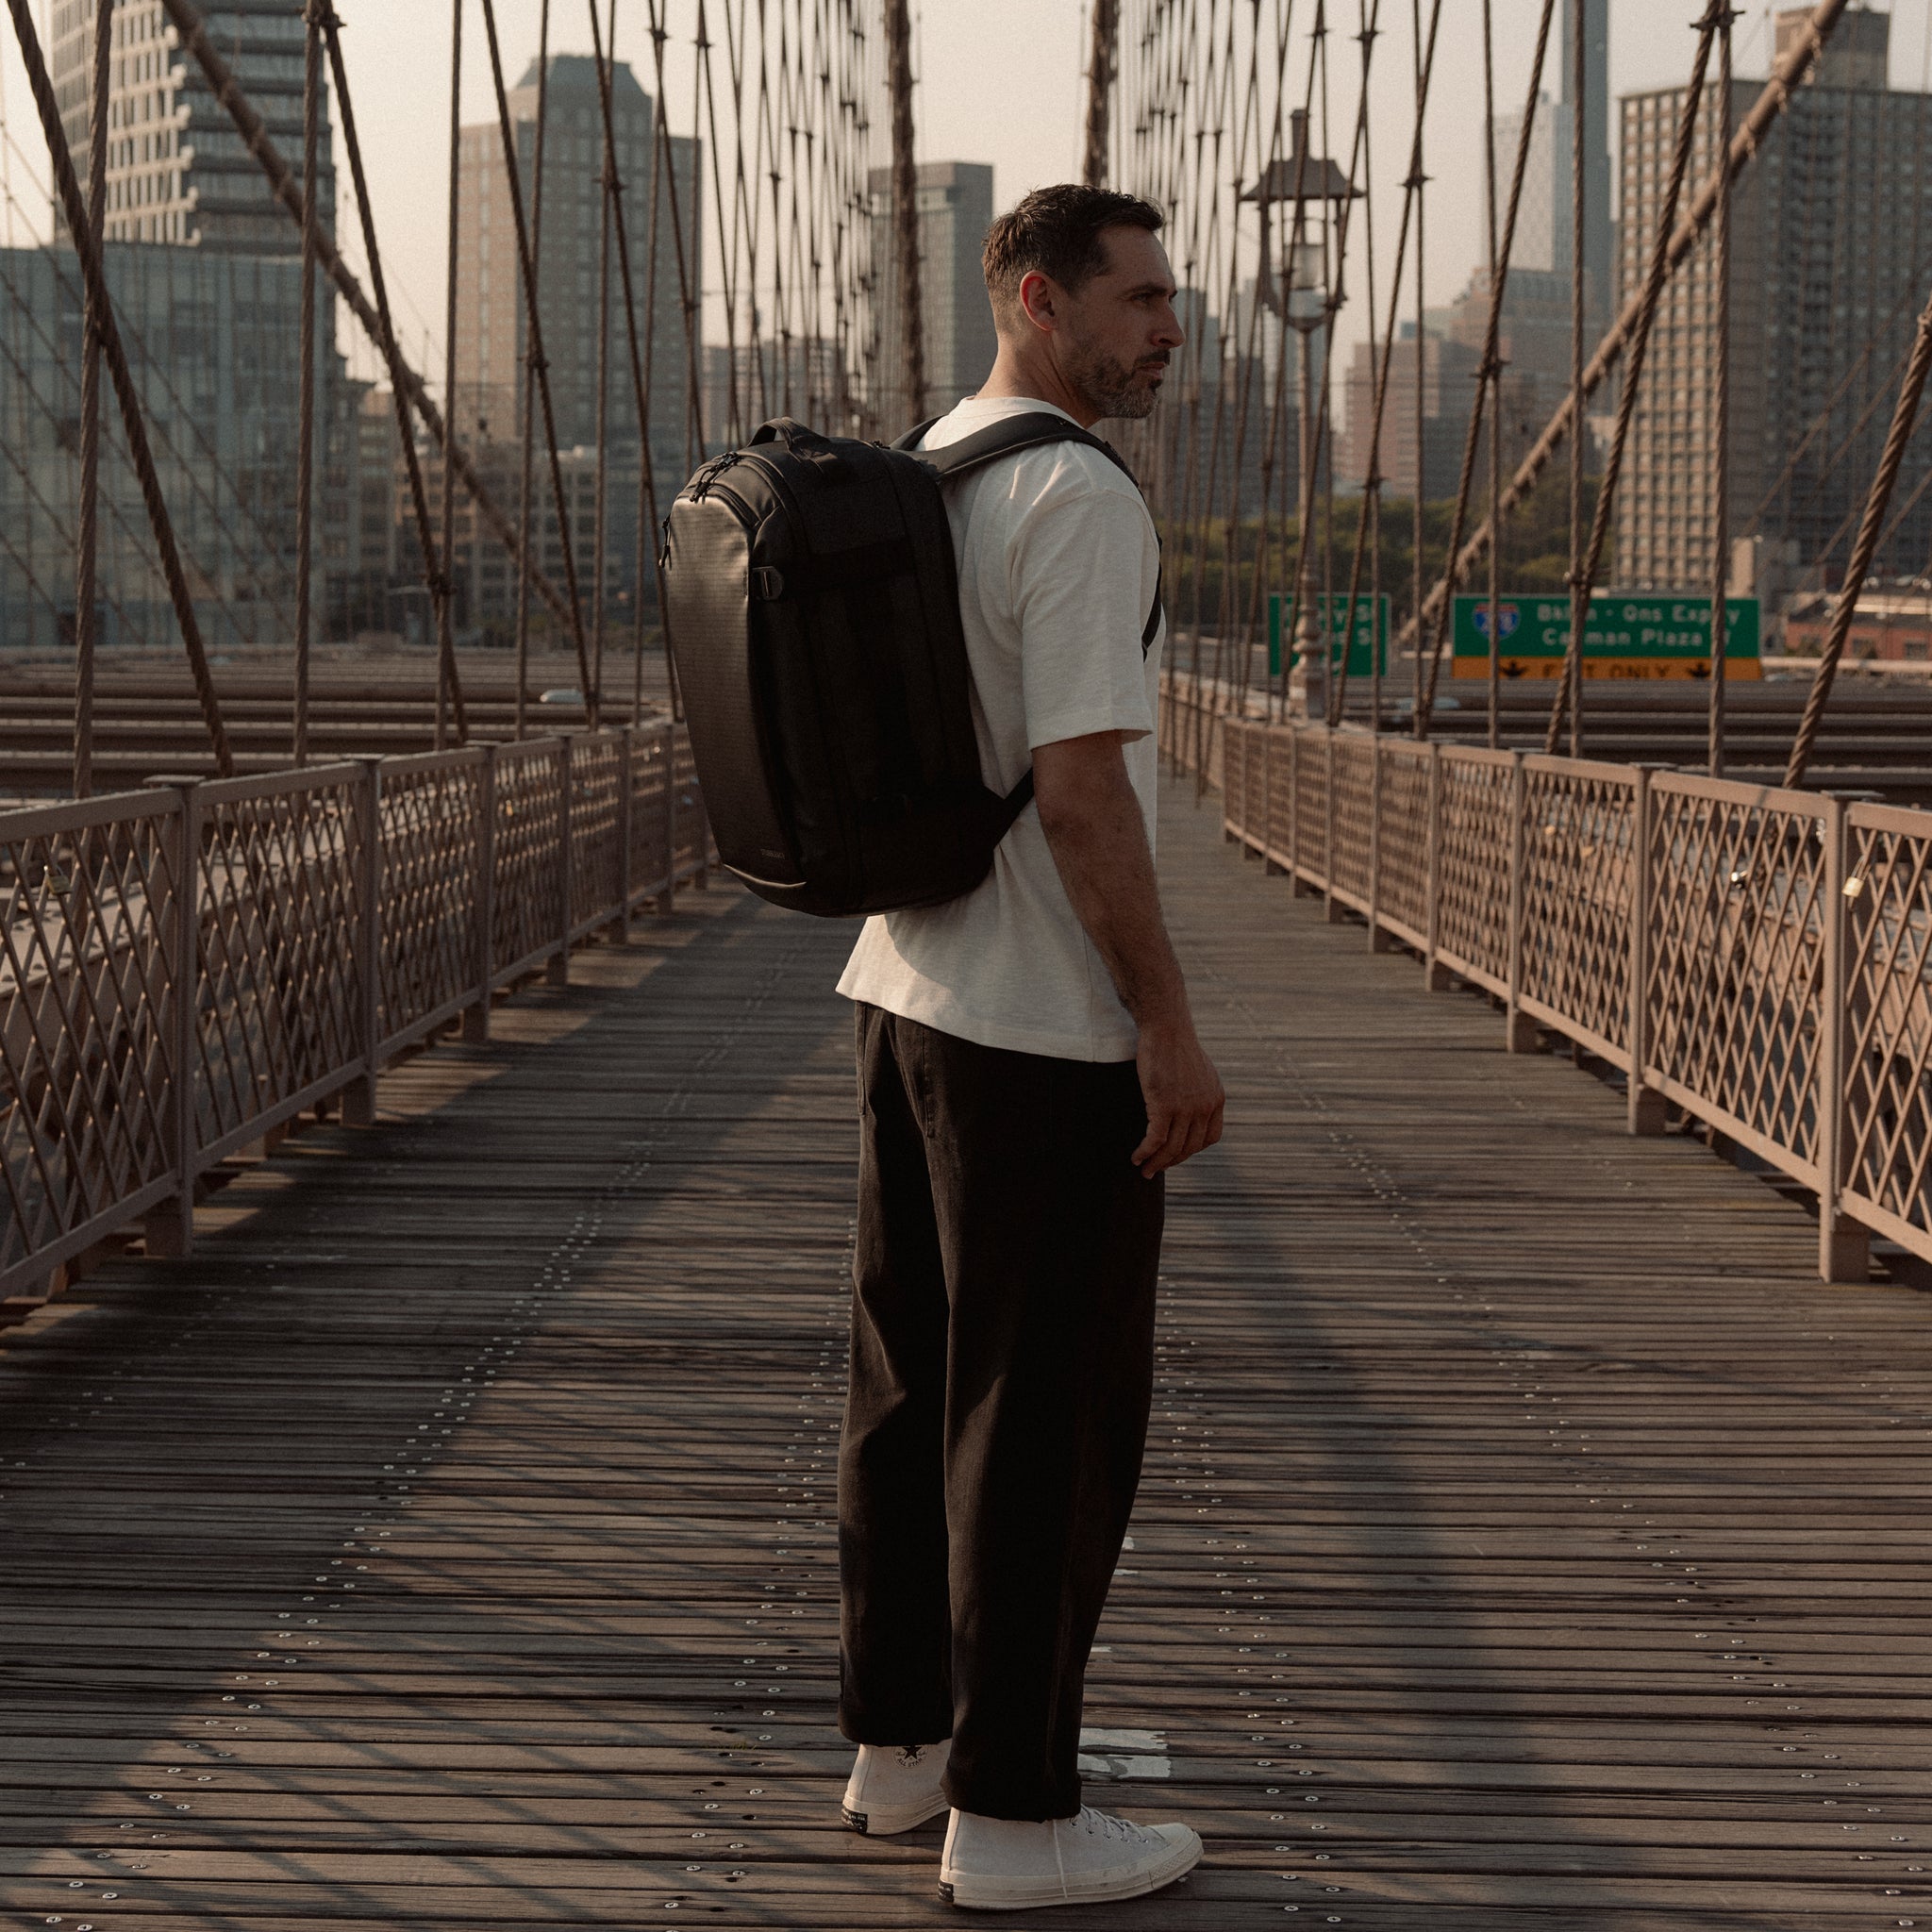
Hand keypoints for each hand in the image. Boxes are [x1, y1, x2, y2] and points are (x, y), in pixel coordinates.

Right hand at [1131, 1015, 1224, 1177]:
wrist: (1166, 1027)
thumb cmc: (1176, 1045)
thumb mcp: (1199, 1072)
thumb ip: (1199, 1092)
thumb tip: (1189, 1108)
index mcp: (1216, 1100)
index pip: (1209, 1138)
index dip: (1191, 1151)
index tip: (1175, 1153)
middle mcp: (1205, 1107)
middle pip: (1189, 1148)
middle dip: (1170, 1162)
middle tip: (1154, 1170)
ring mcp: (1186, 1108)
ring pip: (1171, 1148)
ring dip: (1156, 1163)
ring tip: (1143, 1169)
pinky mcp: (1164, 1106)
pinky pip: (1154, 1140)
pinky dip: (1145, 1152)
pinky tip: (1135, 1157)